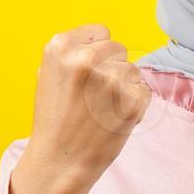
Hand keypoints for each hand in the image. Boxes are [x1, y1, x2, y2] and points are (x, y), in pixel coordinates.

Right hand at [23, 23, 152, 187]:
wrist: (60, 161)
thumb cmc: (55, 120)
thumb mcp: (49, 76)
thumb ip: (73, 54)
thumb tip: (100, 39)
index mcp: (61, 46)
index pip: (100, 32)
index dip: (97, 53)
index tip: (88, 73)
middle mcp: (86, 57)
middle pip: (118, 48)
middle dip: (111, 68)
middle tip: (93, 97)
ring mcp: (110, 78)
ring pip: (132, 70)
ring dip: (123, 87)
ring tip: (100, 110)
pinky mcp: (131, 99)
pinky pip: (143, 90)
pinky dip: (134, 104)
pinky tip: (113, 119)